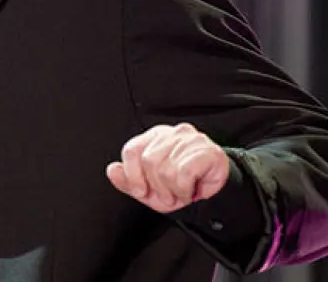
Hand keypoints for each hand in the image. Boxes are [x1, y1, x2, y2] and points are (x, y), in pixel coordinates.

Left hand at [106, 123, 228, 212]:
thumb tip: (112, 170)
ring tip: (181, 192)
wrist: (214, 193)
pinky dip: (184, 189)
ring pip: (166, 169)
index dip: (132, 174)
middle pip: (148, 160)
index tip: (141, 191)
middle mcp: (171, 133)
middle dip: (156, 187)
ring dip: (172, 190)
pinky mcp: (207, 151)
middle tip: (168, 195)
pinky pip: (184, 173)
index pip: (132, 150)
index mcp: (154, 137)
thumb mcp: (150, 189)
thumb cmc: (182, 186)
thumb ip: (128, 181)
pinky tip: (191, 190)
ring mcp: (190, 139)